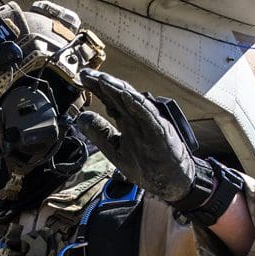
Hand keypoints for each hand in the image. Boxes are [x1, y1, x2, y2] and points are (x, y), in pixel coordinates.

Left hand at [75, 69, 197, 204]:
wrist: (173, 182)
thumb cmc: (148, 165)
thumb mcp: (115, 150)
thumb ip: (100, 134)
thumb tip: (81, 118)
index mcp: (129, 122)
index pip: (111, 100)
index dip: (97, 89)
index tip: (82, 79)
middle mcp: (139, 118)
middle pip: (120, 96)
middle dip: (103, 84)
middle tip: (86, 73)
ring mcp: (151, 123)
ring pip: (134, 102)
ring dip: (118, 90)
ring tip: (103, 79)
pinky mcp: (161, 132)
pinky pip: (148, 116)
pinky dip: (137, 104)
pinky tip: (126, 95)